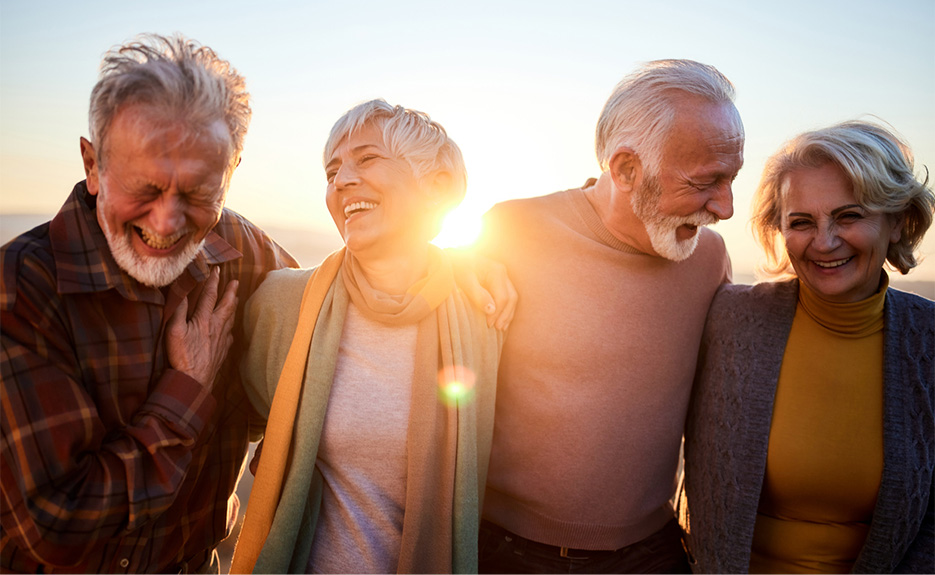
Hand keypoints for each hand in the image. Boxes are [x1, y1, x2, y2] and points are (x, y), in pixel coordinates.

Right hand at [166, 267, 238, 386]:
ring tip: (236, 299)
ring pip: (230, 319)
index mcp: (204, 320)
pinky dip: (231, 327)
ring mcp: (222, 340)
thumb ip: (178, 311)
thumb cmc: (182, 357)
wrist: (194, 381)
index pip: (210, 296)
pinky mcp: (223, 351)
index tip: (217, 270)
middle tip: (236, 281)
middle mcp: (216, 327)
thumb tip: (181, 293)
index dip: (213, 282)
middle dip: (230, 292)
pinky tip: (230, 329)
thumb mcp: (174, 331)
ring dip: (233, 307)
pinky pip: (230, 335)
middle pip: (226, 305)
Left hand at [450, 249, 517, 329]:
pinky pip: (508, 296)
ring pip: (512, 298)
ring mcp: (503, 276)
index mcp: (497, 271)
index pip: (503, 297)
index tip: (488, 324)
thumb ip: (478, 295)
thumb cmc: (458, 267)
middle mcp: (503, 273)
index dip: (497, 313)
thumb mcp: (465, 280)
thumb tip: (491, 310)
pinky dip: (506, 309)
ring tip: (501, 328)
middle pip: (511, 298)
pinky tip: (501, 318)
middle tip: (497, 328)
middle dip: (505, 315)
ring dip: (508, 314)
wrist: (454, 257)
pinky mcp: (499, 281)